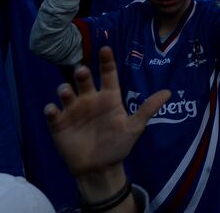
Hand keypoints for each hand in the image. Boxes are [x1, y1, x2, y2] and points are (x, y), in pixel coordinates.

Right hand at [45, 45, 168, 177]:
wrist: (100, 169)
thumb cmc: (118, 144)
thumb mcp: (134, 127)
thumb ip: (148, 109)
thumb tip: (169, 92)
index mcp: (108, 97)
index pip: (108, 74)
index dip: (107, 61)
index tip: (106, 49)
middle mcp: (90, 99)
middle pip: (84, 80)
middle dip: (82, 74)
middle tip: (82, 71)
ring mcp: (73, 110)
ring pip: (66, 93)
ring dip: (65, 90)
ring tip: (66, 92)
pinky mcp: (59, 123)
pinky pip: (52, 113)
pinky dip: (51, 110)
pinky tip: (52, 110)